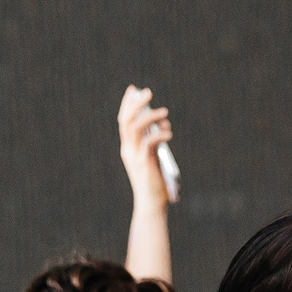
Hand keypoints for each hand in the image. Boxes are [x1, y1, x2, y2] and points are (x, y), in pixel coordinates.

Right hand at [117, 85, 173, 206]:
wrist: (151, 202)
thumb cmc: (154, 180)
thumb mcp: (152, 156)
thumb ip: (154, 139)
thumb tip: (162, 121)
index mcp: (127, 147)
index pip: (123, 121)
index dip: (127, 104)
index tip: (133, 89)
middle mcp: (128, 150)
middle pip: (126, 121)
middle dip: (135, 104)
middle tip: (148, 92)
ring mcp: (134, 156)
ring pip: (136, 129)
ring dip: (150, 117)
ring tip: (165, 112)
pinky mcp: (144, 163)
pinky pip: (149, 142)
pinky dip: (159, 134)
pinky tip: (168, 133)